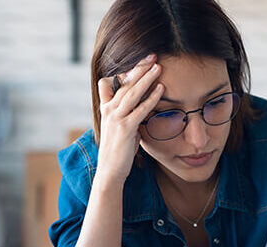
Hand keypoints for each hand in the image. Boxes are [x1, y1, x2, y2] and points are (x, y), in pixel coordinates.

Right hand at [95, 53, 164, 184]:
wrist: (110, 171)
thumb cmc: (118, 151)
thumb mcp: (121, 128)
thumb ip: (128, 115)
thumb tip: (141, 108)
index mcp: (105, 108)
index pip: (109, 83)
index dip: (123, 72)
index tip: (139, 63)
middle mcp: (108, 110)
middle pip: (124, 83)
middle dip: (139, 68)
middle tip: (152, 56)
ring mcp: (116, 118)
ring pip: (132, 92)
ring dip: (146, 78)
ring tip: (158, 66)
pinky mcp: (125, 128)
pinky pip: (140, 109)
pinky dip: (151, 98)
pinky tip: (161, 89)